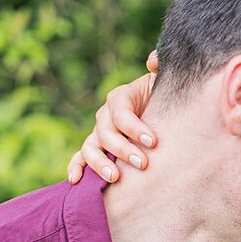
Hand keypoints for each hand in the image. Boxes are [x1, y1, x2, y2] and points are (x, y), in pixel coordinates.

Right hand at [67, 51, 159, 183]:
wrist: (161, 110)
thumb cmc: (164, 97)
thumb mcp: (165, 81)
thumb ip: (161, 68)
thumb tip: (153, 61)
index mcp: (120, 97)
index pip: (122, 113)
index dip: (135, 128)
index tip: (154, 141)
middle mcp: (106, 115)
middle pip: (106, 133)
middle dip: (124, 150)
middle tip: (144, 164)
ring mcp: (99, 133)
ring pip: (91, 148)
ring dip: (100, 163)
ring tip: (116, 178)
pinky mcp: (97, 149)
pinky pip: (80, 158)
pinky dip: (75, 168)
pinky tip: (76, 181)